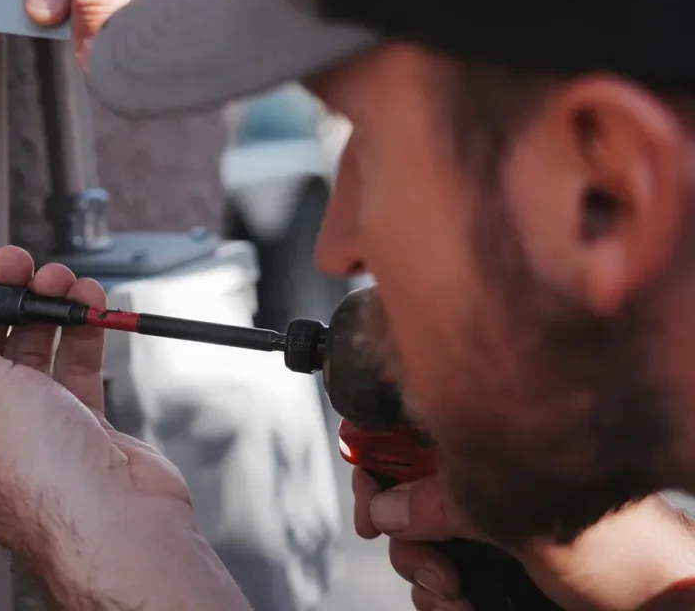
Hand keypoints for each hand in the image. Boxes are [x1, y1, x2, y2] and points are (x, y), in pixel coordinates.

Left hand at [0, 238, 247, 608]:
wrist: (118, 523)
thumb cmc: (43, 483)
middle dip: (1, 296)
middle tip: (16, 264)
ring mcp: (27, 430)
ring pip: (28, 349)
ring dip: (44, 308)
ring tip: (58, 281)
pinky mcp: (74, 426)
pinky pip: (70, 365)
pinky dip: (79, 332)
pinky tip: (86, 307)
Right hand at [353, 469, 694, 610]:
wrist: (656, 608)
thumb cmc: (621, 551)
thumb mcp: (517, 516)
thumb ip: (438, 502)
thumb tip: (382, 505)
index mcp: (493, 442)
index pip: (412, 431)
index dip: (378, 457)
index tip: (368, 494)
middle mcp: (486, 476)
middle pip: (401, 491)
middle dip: (400, 531)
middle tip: (423, 558)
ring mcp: (488, 522)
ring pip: (414, 539)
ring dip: (423, 570)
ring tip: (456, 588)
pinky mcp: (490, 563)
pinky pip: (436, 576)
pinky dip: (439, 595)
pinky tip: (462, 602)